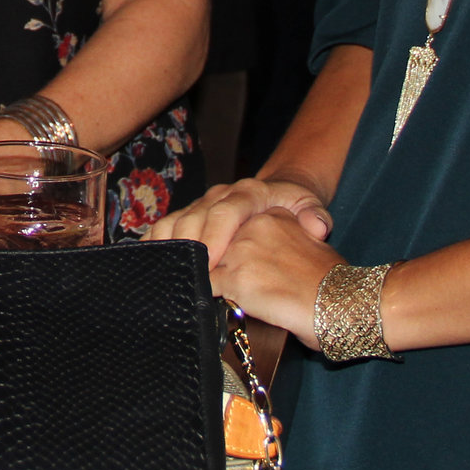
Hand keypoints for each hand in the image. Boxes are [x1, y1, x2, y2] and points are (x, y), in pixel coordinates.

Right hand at [147, 177, 331, 264]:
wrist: (280, 191)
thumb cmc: (294, 206)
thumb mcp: (311, 207)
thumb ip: (316, 216)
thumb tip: (316, 226)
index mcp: (249, 192)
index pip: (226, 211)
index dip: (215, 236)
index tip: (212, 264)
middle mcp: (221, 194)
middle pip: (195, 217)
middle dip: (190, 249)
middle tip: (189, 279)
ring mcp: (202, 204)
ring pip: (176, 221)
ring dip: (169, 248)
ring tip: (166, 275)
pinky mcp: (190, 215)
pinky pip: (167, 226)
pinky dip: (158, 244)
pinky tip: (153, 265)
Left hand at [213, 209, 343, 342]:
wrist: (343, 305)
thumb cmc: (333, 283)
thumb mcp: (312, 244)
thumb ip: (283, 240)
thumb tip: (267, 256)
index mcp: (274, 214)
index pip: (238, 228)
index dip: (235, 250)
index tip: (241, 266)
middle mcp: (253, 227)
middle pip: (220, 244)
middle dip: (219, 264)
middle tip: (228, 282)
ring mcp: (241, 252)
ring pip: (208, 264)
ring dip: (212, 280)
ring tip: (226, 294)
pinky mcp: (234, 279)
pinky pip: (206, 286)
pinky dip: (208, 296)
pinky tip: (221, 305)